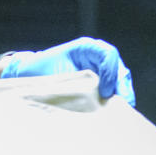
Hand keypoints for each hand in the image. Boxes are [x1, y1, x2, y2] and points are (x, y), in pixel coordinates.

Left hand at [1, 36, 134, 105]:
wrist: (32, 74)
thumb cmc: (40, 69)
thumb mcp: (53, 71)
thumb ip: (69, 78)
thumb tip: (89, 92)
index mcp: (84, 47)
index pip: (107, 53)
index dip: (110, 71)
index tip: (104, 91)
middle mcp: (95, 55)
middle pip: (118, 66)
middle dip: (120, 84)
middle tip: (123, 102)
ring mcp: (99, 66)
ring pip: (119, 77)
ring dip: (122, 91)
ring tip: (123, 106)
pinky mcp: (99, 79)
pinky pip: (114, 85)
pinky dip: (117, 95)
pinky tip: (117, 107)